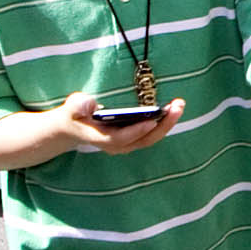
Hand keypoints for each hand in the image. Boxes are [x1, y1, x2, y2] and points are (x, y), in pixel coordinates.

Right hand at [50, 90, 185, 153]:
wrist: (72, 128)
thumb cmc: (73, 115)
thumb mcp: (71, 108)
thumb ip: (78, 105)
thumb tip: (90, 104)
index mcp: (101, 138)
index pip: (121, 138)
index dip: (136, 131)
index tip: (151, 121)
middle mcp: (117, 145)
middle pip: (143, 140)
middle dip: (162, 125)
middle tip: (176, 107)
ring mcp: (126, 144)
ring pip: (150, 138)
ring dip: (167, 123)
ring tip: (179, 105)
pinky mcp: (132, 140)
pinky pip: (151, 134)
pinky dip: (163, 123)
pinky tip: (172, 109)